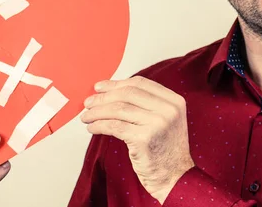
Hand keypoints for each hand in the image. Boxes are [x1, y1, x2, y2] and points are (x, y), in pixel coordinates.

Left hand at [80, 76, 194, 203]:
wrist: (175, 178)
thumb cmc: (165, 150)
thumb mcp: (164, 121)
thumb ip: (147, 105)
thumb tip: (111, 92)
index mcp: (174, 101)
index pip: (140, 83)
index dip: (116, 83)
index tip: (99, 87)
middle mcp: (168, 110)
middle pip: (128, 94)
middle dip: (103, 97)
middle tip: (88, 103)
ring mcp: (157, 123)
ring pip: (118, 109)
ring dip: (97, 112)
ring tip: (86, 117)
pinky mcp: (144, 139)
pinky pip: (114, 126)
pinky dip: (99, 125)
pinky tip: (92, 128)